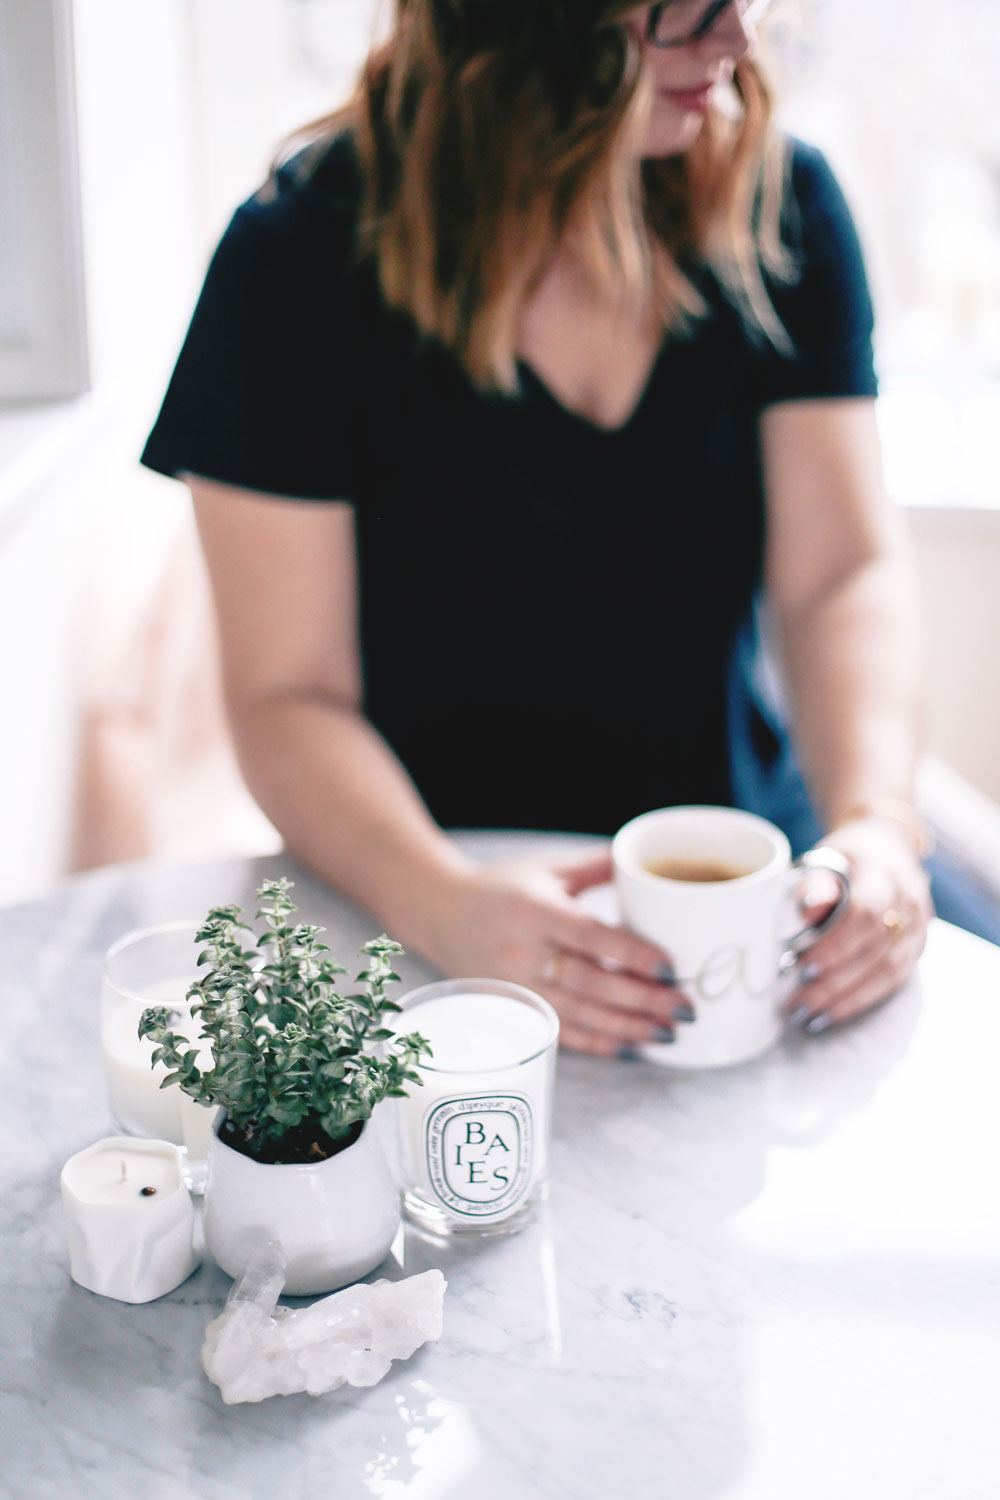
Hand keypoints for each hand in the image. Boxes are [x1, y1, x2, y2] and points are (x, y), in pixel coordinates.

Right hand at [422, 848, 694, 1056]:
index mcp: (535, 911)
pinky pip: (559, 1033)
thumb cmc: (500, 887)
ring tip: (668, 1031)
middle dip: (642, 999)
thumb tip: (650, 861)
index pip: (591, 937)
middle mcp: (523, 952)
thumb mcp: (547, 869)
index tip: (671, 967)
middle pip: (590, 983)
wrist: (438, 911)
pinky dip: (597, 1042)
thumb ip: (598, 866)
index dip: (632, 954)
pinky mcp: (512, 1009)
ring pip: (579, 1014)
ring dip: (627, 1026)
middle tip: (685, 1007)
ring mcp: (515, 987)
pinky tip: (630, 1044)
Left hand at [784, 817, 932, 1033]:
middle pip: (875, 950)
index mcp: (886, 874)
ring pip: (887, 971)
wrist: (888, 850)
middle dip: (834, 981)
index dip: (834, 944)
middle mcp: (910, 902)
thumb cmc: (849, 856)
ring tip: (809, 1016)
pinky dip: (860, 1000)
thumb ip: (817, 883)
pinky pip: (893, 981)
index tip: (800, 966)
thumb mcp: (828, 857)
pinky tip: (832, 1015)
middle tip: (796, 1002)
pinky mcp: (916, 949)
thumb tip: (808, 910)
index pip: (865, 913)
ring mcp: (918, 928)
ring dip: (846, 998)